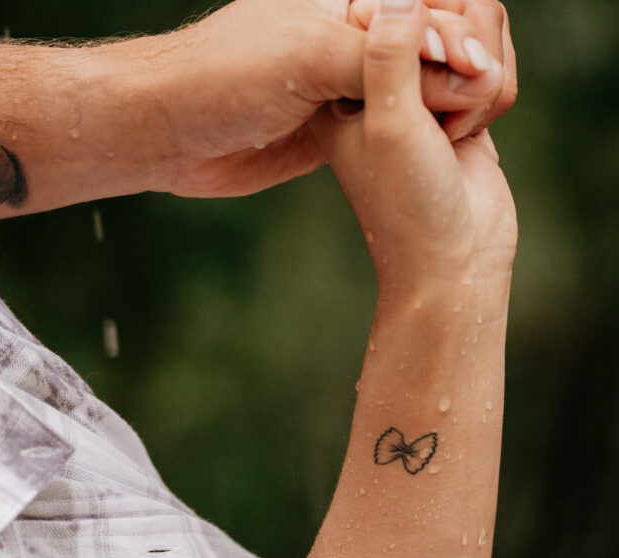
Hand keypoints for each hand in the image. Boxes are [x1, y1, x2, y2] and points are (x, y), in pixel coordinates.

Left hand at [139, 0, 513, 197]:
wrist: (169, 135)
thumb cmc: (225, 78)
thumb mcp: (311, 56)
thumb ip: (388, 61)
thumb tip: (466, 71)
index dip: (460, 33)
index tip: (474, 72)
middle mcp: (355, 29)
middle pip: (438, 37)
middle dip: (463, 66)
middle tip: (470, 105)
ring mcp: (349, 77)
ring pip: (425, 80)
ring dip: (452, 100)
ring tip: (460, 127)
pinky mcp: (342, 120)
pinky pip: (402, 116)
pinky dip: (430, 126)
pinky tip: (449, 141)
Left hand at [309, 0, 516, 303]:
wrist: (449, 260)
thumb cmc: (405, 202)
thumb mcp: (388, 123)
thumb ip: (391, 55)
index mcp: (338, 74)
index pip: (392, 7)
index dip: (428, 32)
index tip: (431, 82)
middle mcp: (374, 76)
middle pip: (440, 14)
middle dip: (459, 60)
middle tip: (445, 118)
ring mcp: (416, 87)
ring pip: (472, 36)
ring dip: (478, 82)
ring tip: (456, 132)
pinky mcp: (455, 99)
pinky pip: (489, 63)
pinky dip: (491, 95)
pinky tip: (469, 137)